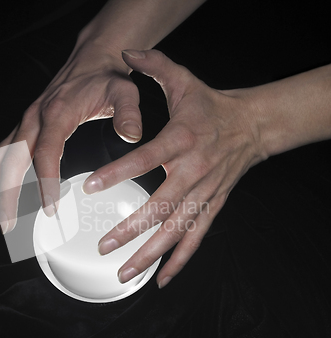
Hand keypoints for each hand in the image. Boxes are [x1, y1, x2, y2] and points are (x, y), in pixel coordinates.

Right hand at [0, 43, 144, 234]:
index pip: (45, 152)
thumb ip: (129, 114)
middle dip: (5, 196)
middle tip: (8, 228)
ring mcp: (25, 123)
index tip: (50, 208)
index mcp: (56, 113)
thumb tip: (131, 136)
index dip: (45, 182)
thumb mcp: (124, 92)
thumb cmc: (106, 79)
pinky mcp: (23, 127)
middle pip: (10, 161)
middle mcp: (33, 118)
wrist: (91, 60)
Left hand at [82, 49, 266, 288]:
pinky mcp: (213, 207)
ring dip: (150, 253)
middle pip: (161, 205)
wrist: (251, 125)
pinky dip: (179, 261)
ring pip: (177, 230)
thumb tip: (126, 54)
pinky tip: (161, 280)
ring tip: (123, 272)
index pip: (146, 158)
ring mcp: (205, 193)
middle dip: (130, 228)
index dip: (118, 172)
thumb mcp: (184, 81)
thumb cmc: (210, 106)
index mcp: (182, 139)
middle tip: (101, 244)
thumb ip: (154, 66)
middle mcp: (194, 171)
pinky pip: (197, 238)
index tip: (89, 186)